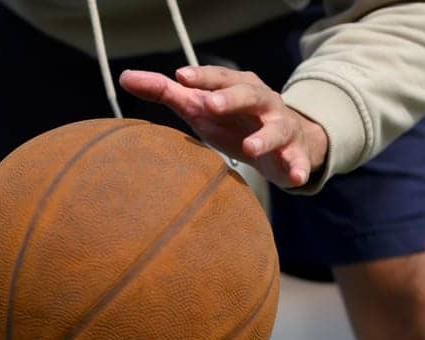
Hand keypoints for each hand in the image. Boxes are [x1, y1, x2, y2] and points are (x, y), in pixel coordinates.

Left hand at [118, 66, 328, 189]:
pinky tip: (295, 178)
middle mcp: (262, 102)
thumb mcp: (199, 107)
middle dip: (232, 98)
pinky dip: (299, 167)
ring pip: (276, 127)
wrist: (283, 141)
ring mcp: (280, 126)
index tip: (180, 77)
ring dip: (265, 136)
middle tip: (211, 104)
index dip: (202, 77)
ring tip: (251, 147)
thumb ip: (165, 92)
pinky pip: (297, 159)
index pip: (219, 78)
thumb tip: (125, 77)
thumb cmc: (232, 121)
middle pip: (249, 94)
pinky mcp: (293, 153)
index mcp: (237, 87)